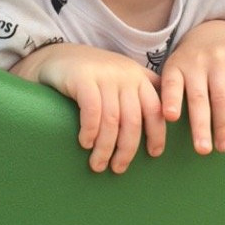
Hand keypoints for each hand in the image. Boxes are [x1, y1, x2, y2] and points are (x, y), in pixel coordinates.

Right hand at [10, 43, 165, 172]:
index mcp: (139, 77)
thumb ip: (141, 93)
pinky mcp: (83, 78)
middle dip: (127, 149)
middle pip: (133, 119)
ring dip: (106, 147)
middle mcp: (125, 75)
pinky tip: (85, 143)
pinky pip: (92, 111)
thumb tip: (166, 122)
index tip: (153, 154)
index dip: (157, 134)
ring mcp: (104, 75)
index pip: (155, 109)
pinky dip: (90, 131)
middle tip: (118, 168)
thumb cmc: (94, 75)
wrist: (59, 56)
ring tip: (98, 164)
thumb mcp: (122, 78)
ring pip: (112, 120)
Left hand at [160, 21, 224, 154]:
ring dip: (222, 124)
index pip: (171, 84)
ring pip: (220, 96)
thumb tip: (160, 127)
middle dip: (200, 126)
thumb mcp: (178, 68)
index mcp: (176, 66)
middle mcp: (196, 60)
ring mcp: (219, 56)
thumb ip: (172, 91)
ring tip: (223, 146)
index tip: (170, 117)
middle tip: (202, 150)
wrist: (218, 29)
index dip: (171, 100)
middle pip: (198, 98)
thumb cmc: (194, 61)